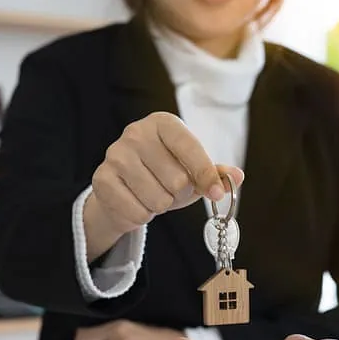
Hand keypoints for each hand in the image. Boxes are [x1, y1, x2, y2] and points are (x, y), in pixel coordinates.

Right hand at [83, 112, 243, 259]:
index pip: (191, 149)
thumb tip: (237, 176)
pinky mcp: (102, 179)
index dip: (206, 176)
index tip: (216, 194)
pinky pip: (138, 212)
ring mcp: (115, 155)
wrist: (123, 188)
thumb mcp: (192, 171)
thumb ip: (214, 173)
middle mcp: (136, 133)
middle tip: (169, 190)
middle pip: (177, 180)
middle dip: (179, 194)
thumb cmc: (163, 175)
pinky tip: (137, 202)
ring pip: (158, 199)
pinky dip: (143, 216)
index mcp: (163, 123)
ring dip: (161, 206)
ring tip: (153, 195)